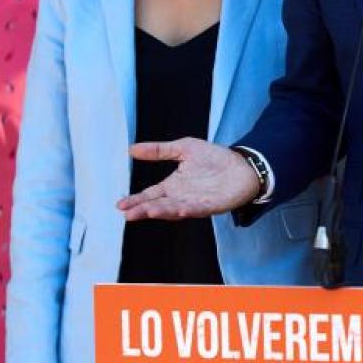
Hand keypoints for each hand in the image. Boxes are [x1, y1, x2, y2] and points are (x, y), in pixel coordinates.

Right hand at [117, 138, 259, 220]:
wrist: (242, 164)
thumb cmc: (214, 158)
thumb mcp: (183, 148)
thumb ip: (159, 151)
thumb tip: (131, 149)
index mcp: (173, 186)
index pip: (150, 195)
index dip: (136, 200)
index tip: (120, 205)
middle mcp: (181, 197)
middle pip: (159, 205)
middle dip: (144, 209)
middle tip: (128, 214)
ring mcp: (196, 202)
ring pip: (175, 209)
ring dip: (162, 211)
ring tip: (148, 211)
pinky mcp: (212, 205)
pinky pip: (199, 209)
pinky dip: (189, 209)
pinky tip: (180, 208)